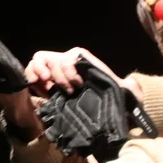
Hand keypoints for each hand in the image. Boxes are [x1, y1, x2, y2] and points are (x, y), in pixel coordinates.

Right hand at [25, 47, 139, 99]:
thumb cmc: (111, 94)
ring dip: (39, 75)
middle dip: (56, 76)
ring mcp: (55, 69)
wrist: (103, 103)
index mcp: (81, 58)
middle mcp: (66, 60)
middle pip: (50, 59)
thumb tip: (130, 84)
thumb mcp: (119, 89)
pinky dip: (32, 81)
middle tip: (65, 91)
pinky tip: (41, 92)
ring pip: (38, 62)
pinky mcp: (47, 81)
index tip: (76, 87)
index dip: (67, 73)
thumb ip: (126, 86)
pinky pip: (32, 74)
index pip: (66, 59)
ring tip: (48, 90)